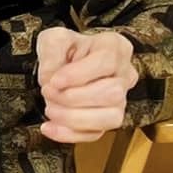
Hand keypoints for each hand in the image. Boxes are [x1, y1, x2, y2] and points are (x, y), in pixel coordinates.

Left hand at [35, 27, 137, 144]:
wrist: (65, 62)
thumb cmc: (65, 48)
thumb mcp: (54, 38)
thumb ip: (52, 51)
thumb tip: (49, 78)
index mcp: (114, 47)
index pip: (106, 62)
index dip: (78, 75)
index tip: (54, 81)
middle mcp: (124, 74)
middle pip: (113, 93)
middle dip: (74, 98)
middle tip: (48, 92)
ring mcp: (120, 100)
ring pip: (112, 118)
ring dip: (74, 118)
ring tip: (50, 109)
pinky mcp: (107, 119)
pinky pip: (96, 134)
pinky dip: (70, 134)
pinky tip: (50, 127)